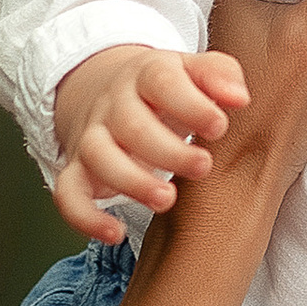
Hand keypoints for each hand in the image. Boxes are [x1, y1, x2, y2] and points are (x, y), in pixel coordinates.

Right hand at [52, 42, 251, 242]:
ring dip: (130, 181)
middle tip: (203, 166)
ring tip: (167, 200)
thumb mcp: (195, 72)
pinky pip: (68, 193)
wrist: (111, 93)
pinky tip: (114, 234)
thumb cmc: (169, 90)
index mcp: (147, 74)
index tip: (219, 126)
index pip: (161, 81)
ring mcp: (92, 137)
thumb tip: (239, 98)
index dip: (190, 104)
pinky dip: (84, 217)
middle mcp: (114, 104)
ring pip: (98, 156)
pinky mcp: (78, 170)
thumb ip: (221, 76)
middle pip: (130, 123)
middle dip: (167, 149)